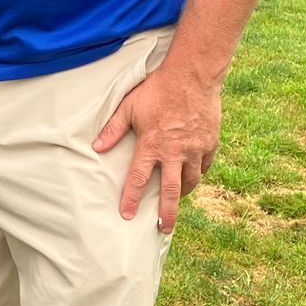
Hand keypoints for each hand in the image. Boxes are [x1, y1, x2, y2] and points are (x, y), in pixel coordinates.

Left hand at [93, 63, 221, 232]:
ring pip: (190, 181)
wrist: (192, 76)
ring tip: (176, 202)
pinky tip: (192, 176)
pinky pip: (204, 166)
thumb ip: (113, 129)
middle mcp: (175, 153)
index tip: (126, 215)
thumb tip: (96, 146)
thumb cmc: (157, 90)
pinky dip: (197, 174)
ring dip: (182, 193)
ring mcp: (195, 150)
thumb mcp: (129, 107)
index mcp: (152, 146)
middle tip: (164, 228)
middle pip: (170, 192)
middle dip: (167, 213)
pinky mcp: (210, 144)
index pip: (137, 179)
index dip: (130, 198)